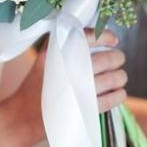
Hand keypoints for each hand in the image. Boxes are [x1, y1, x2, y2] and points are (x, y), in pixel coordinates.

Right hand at [7, 29, 126, 142]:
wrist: (25, 113)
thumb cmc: (38, 82)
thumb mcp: (45, 55)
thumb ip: (63, 40)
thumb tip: (93, 32)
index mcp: (60, 52)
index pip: (90, 37)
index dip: (107, 36)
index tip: (114, 40)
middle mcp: (70, 68)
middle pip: (107, 58)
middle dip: (118, 58)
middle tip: (119, 58)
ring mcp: (78, 89)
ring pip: (113, 79)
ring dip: (120, 76)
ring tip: (120, 76)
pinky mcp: (83, 108)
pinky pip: (111, 99)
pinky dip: (119, 94)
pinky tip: (119, 92)